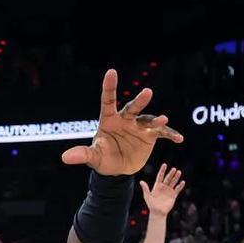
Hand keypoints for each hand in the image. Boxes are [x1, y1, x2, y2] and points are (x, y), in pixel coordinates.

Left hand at [61, 70, 183, 175]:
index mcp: (109, 120)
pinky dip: (169, 134)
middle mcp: (125, 119)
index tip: (111, 72)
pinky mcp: (150, 135)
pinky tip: (178, 138)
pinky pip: (161, 133)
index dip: (109, 87)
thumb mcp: (93, 158)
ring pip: (148, 120)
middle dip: (139, 100)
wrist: (118, 170)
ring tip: (163, 120)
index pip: (108, 101)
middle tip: (147, 92)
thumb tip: (65, 157)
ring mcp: (138, 126)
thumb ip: (82, 155)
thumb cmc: (103, 159)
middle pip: (132, 108)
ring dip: (156, 120)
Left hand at [140, 164, 184, 216]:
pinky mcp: (173, 195)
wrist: (158, 212)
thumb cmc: (151, 204)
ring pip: (173, 182)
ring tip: (179, 172)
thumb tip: (141, 181)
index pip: (160, 176)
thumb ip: (145, 188)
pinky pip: (177, 189)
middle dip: (171, 173)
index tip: (164, 165)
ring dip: (176, 177)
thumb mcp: (147, 196)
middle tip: (174, 169)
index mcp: (157, 186)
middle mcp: (163, 187)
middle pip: (168, 178)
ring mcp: (169, 190)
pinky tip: (182, 182)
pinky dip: (180, 186)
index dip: (162, 170)